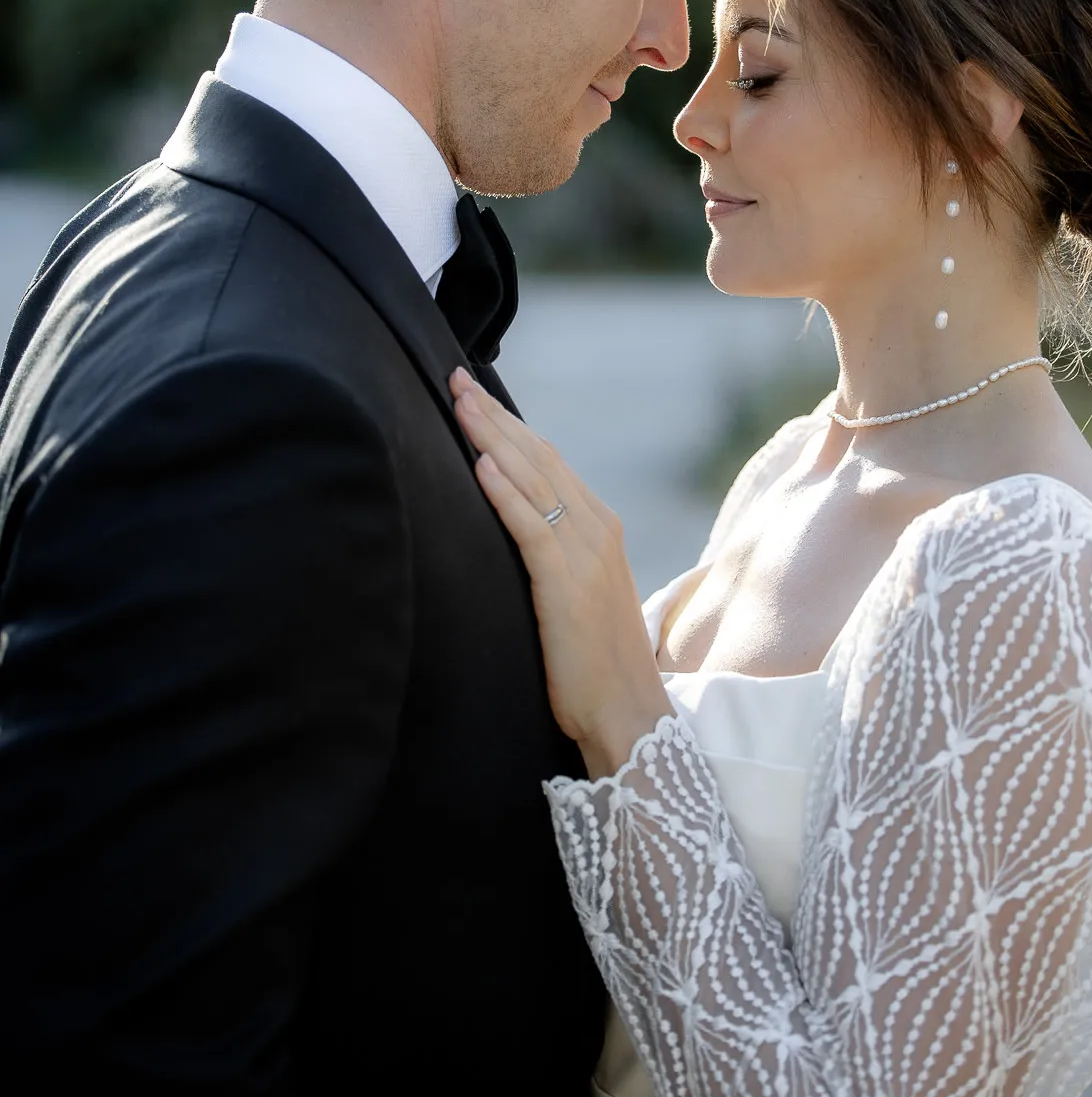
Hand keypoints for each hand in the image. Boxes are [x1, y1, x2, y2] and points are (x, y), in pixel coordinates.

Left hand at [451, 371, 671, 776]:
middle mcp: (598, 530)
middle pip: (540, 458)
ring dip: (494, 438)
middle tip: (456, 380)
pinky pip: (532, 526)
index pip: (549, 462)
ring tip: (460, 404)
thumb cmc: (595, 667)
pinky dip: (506, 491)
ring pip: (534, 480)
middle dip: (496, 417)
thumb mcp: (576, 596)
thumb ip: (554, 556)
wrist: (629, 716)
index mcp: (601, 529)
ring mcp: (587, 554)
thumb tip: (514, 530)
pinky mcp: (567, 584)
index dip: (510, 426)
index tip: (475, 397)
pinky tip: (482, 464)